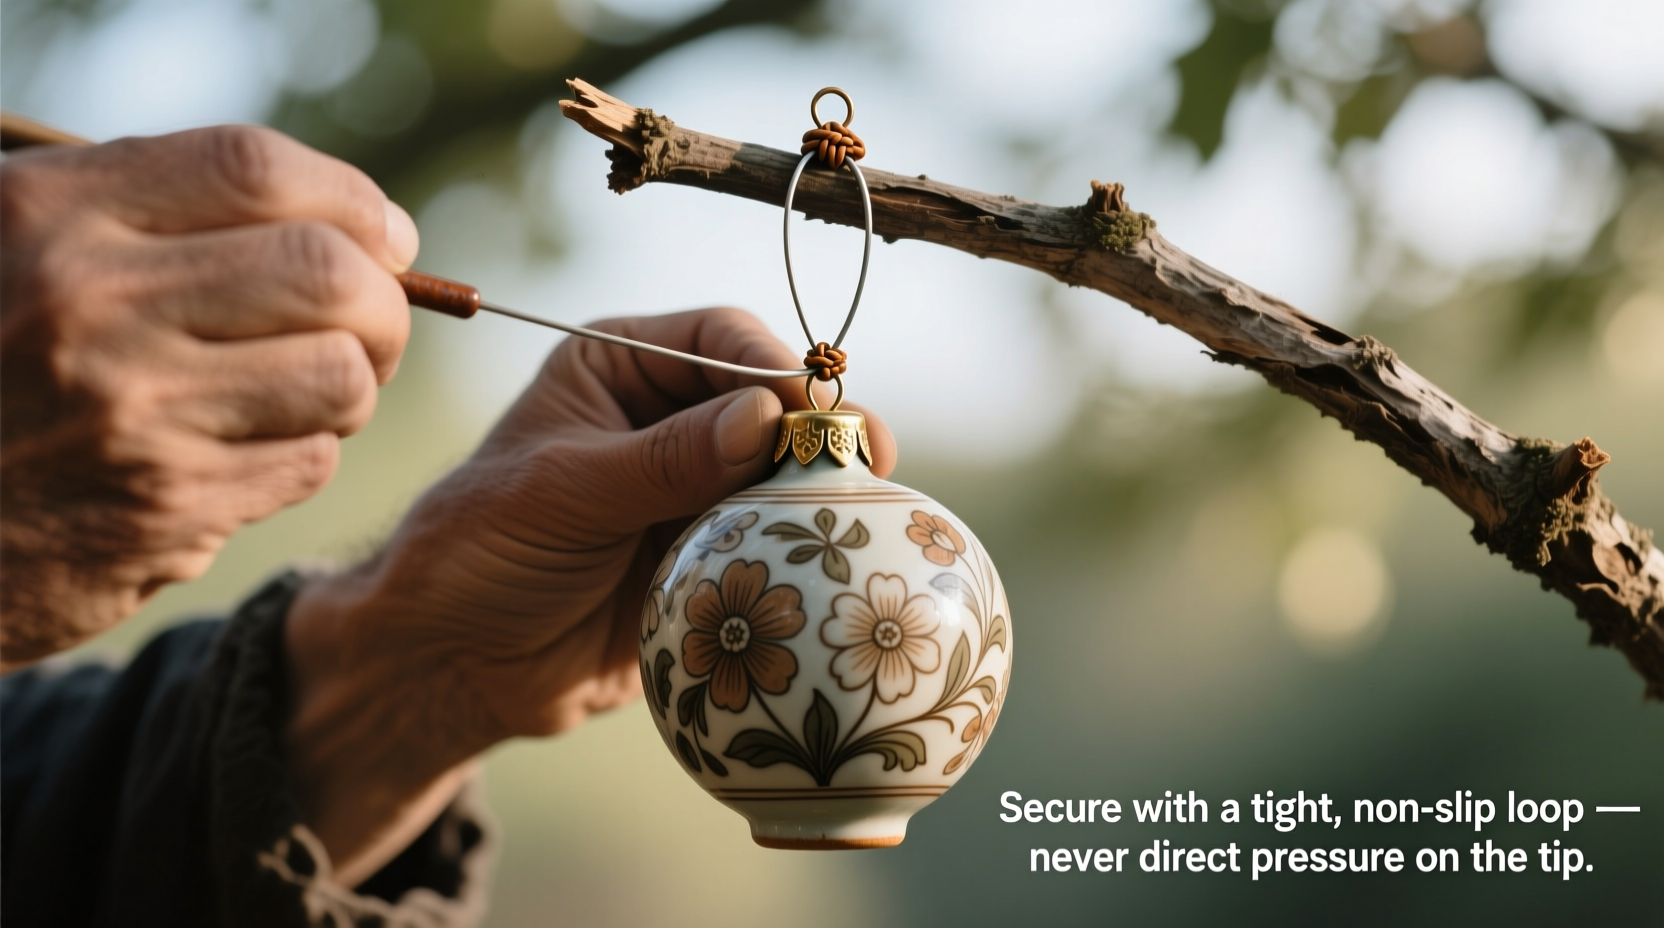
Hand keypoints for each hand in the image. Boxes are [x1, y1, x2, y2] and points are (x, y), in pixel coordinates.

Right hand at [0, 126, 417, 667]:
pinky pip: (307, 463)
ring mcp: (128, 416)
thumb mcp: (11, 248)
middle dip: (383, 301)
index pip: (253, 169)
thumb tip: (347, 224)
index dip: (351, 198)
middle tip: (373, 322)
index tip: (384, 233)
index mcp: (44, 213)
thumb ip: (145, 213)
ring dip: (349, 383)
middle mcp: (87, 305)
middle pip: (328, 275)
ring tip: (307, 387)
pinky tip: (247, 449)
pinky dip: (303, 452)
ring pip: (339, 378)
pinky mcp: (160, 512)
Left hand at [283, 309, 895, 883]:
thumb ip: (662, 458)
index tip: (804, 411)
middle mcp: (672, 418)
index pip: (722, 339)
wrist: (457, 663)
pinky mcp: (718, 557)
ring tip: (868, 509)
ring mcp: (699, 490)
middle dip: (820, 428)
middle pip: (775, 403)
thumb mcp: (562, 492)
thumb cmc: (480, 554)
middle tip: (865, 457)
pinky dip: (811, 549)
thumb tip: (767, 417)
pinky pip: (780, 543)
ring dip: (826, 489)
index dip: (773, 367)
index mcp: (625, 368)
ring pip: (788, 475)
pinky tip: (843, 561)